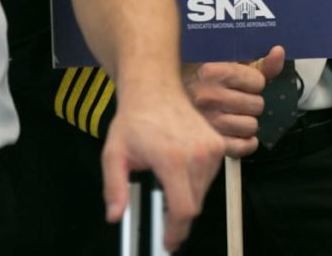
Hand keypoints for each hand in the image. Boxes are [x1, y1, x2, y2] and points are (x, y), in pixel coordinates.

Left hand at [101, 84, 224, 251]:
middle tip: (162, 221)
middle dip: (178, 217)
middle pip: (195, 203)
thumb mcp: (113, 155)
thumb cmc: (134, 121)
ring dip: (188, 197)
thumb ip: (113, 188)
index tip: (168, 242)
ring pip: (204, 191)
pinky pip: (210, 176)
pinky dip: (197, 182)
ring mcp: (212, 148)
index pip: (184, 208)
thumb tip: (116, 216)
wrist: (156, 90)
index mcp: (172, 159)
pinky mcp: (218, 144)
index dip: (176, 231)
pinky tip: (180, 171)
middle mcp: (198, 154)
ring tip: (168, 185)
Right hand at [183, 45, 286, 156]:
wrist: (163, 99)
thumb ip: (258, 62)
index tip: (240, 83)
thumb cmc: (201, 81)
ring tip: (232, 115)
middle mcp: (208, 96)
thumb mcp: (228, 64)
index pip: (258, 82)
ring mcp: (206, 121)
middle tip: (234, 100)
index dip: (253, 82)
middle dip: (250, 103)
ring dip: (246, 122)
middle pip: (257, 105)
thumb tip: (278, 52)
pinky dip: (246, 143)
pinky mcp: (207, 142)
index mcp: (212, 72)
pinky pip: (242, 147)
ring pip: (251, 126)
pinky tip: (239, 134)